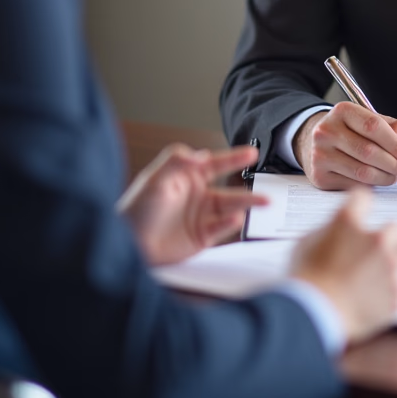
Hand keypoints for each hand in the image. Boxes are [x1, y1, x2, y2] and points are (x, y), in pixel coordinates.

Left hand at [118, 144, 264, 265]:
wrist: (128, 244)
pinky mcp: (201, 237)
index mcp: (187, 177)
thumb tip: (202, 154)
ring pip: (230, 207)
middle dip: (248, 187)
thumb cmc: (137, 208)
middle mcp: (197, 195)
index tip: (252, 153)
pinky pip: (221, 228)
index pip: (215, 163)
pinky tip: (237, 218)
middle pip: (228, 187)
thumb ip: (176, 160)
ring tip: (265, 202)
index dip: (234, 158)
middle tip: (268, 185)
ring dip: (247, 204)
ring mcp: (200, 216)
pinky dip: (230, 223)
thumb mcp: (155, 178)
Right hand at [290, 190, 396, 343]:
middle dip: (390, 235)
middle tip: (381, 244)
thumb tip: (333, 235)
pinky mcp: (395, 293)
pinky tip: (376, 296)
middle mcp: (374, 240)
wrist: (315, 313)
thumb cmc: (305, 279)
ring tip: (390, 264)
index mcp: (349, 222)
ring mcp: (388, 267)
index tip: (361, 209)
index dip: (361, 204)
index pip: (362, 198)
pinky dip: (389, 292)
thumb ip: (326, 233)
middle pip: (396, 227)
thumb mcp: (306, 245)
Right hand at [293, 101, 396, 189]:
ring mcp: (320, 154)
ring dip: (384, 178)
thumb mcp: (376, 121)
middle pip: (369, 152)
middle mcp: (326, 130)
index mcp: (342, 110)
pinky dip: (370, 186)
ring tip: (392, 176)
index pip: (374, 127)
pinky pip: (352, 185)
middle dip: (394, 165)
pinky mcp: (319, 176)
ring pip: (362, 172)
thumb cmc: (354, 132)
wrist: (319, 143)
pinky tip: (374, 180)